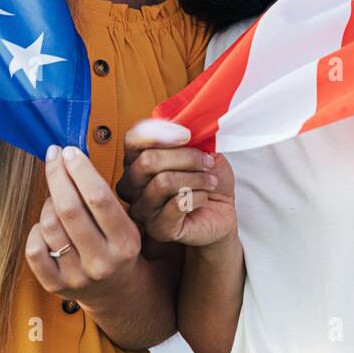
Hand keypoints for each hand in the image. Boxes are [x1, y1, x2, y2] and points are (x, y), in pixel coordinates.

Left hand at [25, 145, 142, 303]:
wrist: (117, 293)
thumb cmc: (117, 246)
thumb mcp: (125, 223)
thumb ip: (102, 197)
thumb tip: (71, 158)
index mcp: (125, 242)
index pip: (98, 198)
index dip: (80, 169)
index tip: (69, 150)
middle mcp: (101, 261)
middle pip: (69, 208)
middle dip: (57, 175)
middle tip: (53, 156)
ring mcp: (77, 276)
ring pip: (49, 225)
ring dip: (48, 202)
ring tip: (56, 196)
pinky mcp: (55, 286)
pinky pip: (34, 250)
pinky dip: (36, 230)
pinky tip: (46, 224)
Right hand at [117, 119, 235, 246]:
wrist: (221, 212)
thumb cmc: (206, 180)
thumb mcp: (202, 149)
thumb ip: (189, 135)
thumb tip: (185, 124)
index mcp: (137, 160)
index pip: (133, 139)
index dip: (159, 133)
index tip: (187, 135)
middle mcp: (132, 184)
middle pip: (148, 161)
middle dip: (186, 157)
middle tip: (208, 162)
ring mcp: (142, 208)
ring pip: (162, 182)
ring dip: (195, 178)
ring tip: (210, 181)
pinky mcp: (158, 228)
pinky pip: (175, 205)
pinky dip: (197, 197)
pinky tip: (204, 197)